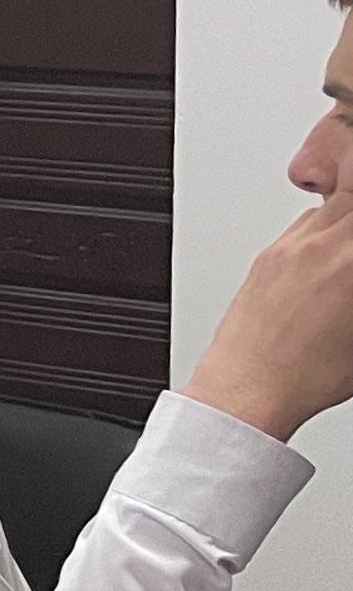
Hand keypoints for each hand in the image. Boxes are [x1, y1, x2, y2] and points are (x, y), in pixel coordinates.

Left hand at [187, 191, 352, 441]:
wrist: (249, 385)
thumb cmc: (308, 375)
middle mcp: (323, 248)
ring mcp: (292, 247)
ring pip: (338, 204)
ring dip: (351, 221)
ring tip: (347, 257)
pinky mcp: (269, 253)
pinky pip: (307, 222)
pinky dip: (327, 229)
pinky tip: (331, 256)